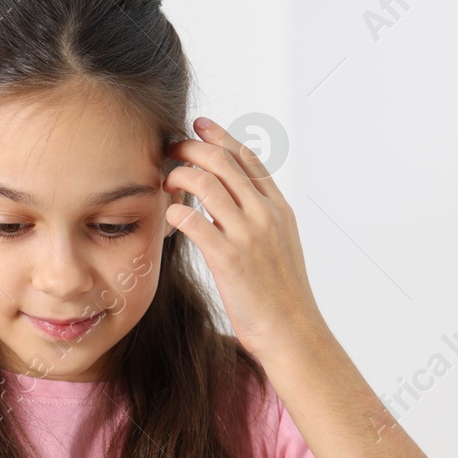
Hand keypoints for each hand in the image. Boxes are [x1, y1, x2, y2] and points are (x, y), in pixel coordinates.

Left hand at [163, 117, 325, 359]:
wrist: (292, 332)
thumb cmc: (281, 296)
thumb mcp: (280, 246)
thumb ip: (259, 220)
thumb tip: (232, 202)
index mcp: (278, 209)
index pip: (248, 159)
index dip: (221, 137)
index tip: (200, 125)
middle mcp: (265, 214)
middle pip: (222, 162)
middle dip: (191, 148)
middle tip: (170, 148)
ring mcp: (248, 234)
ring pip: (205, 182)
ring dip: (178, 174)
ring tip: (164, 181)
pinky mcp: (229, 257)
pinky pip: (192, 220)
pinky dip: (175, 211)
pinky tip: (168, 216)